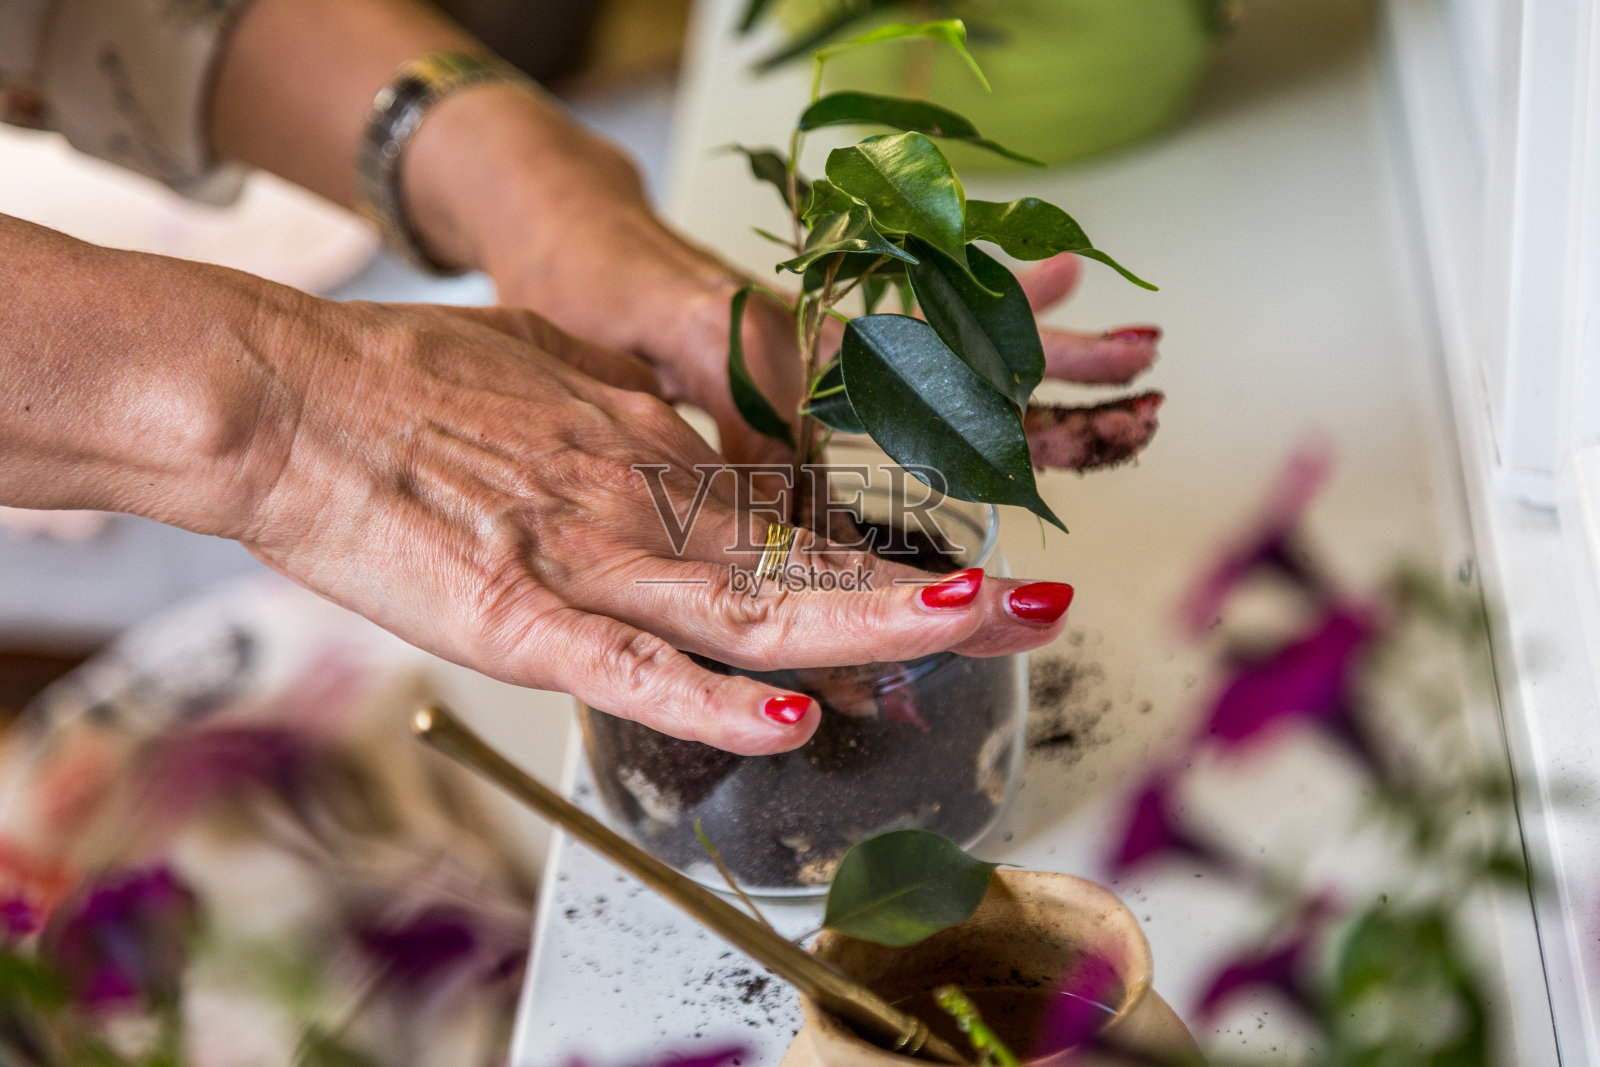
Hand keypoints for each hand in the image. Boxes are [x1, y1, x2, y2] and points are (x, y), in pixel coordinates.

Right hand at [238, 299, 1074, 753]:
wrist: (285, 393)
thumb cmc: (400, 391)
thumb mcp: (544, 382)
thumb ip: (620, 425)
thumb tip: (673, 451)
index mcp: (646, 456)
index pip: (790, 521)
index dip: (885, 556)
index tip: (959, 577)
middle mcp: (642, 504)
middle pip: (807, 562)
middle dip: (931, 586)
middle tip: (1037, 602)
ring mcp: (589, 558)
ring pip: (751, 606)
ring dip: (871, 619)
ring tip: (976, 622)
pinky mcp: (519, 613)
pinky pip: (630, 667)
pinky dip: (712, 702)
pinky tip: (787, 722)